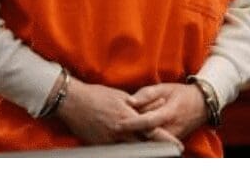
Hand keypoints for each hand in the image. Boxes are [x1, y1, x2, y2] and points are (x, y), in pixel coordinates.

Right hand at [55, 78, 180, 147]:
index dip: (166, 139)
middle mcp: (119, 131)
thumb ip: (139, 103)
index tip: (178, 145)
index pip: (151, 131)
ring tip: (154, 152)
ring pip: (131, 150)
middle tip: (170, 153)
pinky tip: (132, 149)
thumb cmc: (96, 95)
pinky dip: (126, 149)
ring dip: (142, 150)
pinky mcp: (100, 145)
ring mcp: (109, 140)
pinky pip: (117, 150)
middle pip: (143, 145)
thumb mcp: (120, 96)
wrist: (71, 102)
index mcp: (126, 117)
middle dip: (157, 149)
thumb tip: (156, 104)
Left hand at [120, 82, 206, 141]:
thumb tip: (130, 101)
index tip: (118, 124)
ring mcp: (173, 137)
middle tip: (113, 132)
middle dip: (130, 135)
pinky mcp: (171, 142)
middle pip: (147, 136)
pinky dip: (142, 141)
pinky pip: (155, 144)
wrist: (202, 105)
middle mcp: (172, 128)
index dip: (133, 123)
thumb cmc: (181, 94)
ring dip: (135, 139)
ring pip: (150, 142)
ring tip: (118, 136)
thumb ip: (146, 94)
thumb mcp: (165, 88)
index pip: (149, 121)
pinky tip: (129, 138)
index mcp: (170, 112)